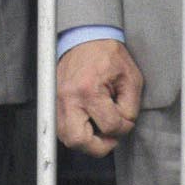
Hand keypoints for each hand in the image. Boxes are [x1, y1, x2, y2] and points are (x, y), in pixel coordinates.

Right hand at [56, 38, 143, 156]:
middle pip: (78, 141)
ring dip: (85, 141)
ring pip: (66, 139)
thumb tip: (124, 125)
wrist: (85, 37)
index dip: (124, 128)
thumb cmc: (108, 55)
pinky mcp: (53, 102)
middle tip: (110, 137)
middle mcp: (69, 98)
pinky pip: (61, 128)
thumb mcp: (130, 77)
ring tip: (99, 130)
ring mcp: (57, 101)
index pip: (109, 126)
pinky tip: (88, 123)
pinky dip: (76, 132)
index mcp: (89, 90)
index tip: (127, 120)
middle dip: (98, 146)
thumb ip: (131, 106)